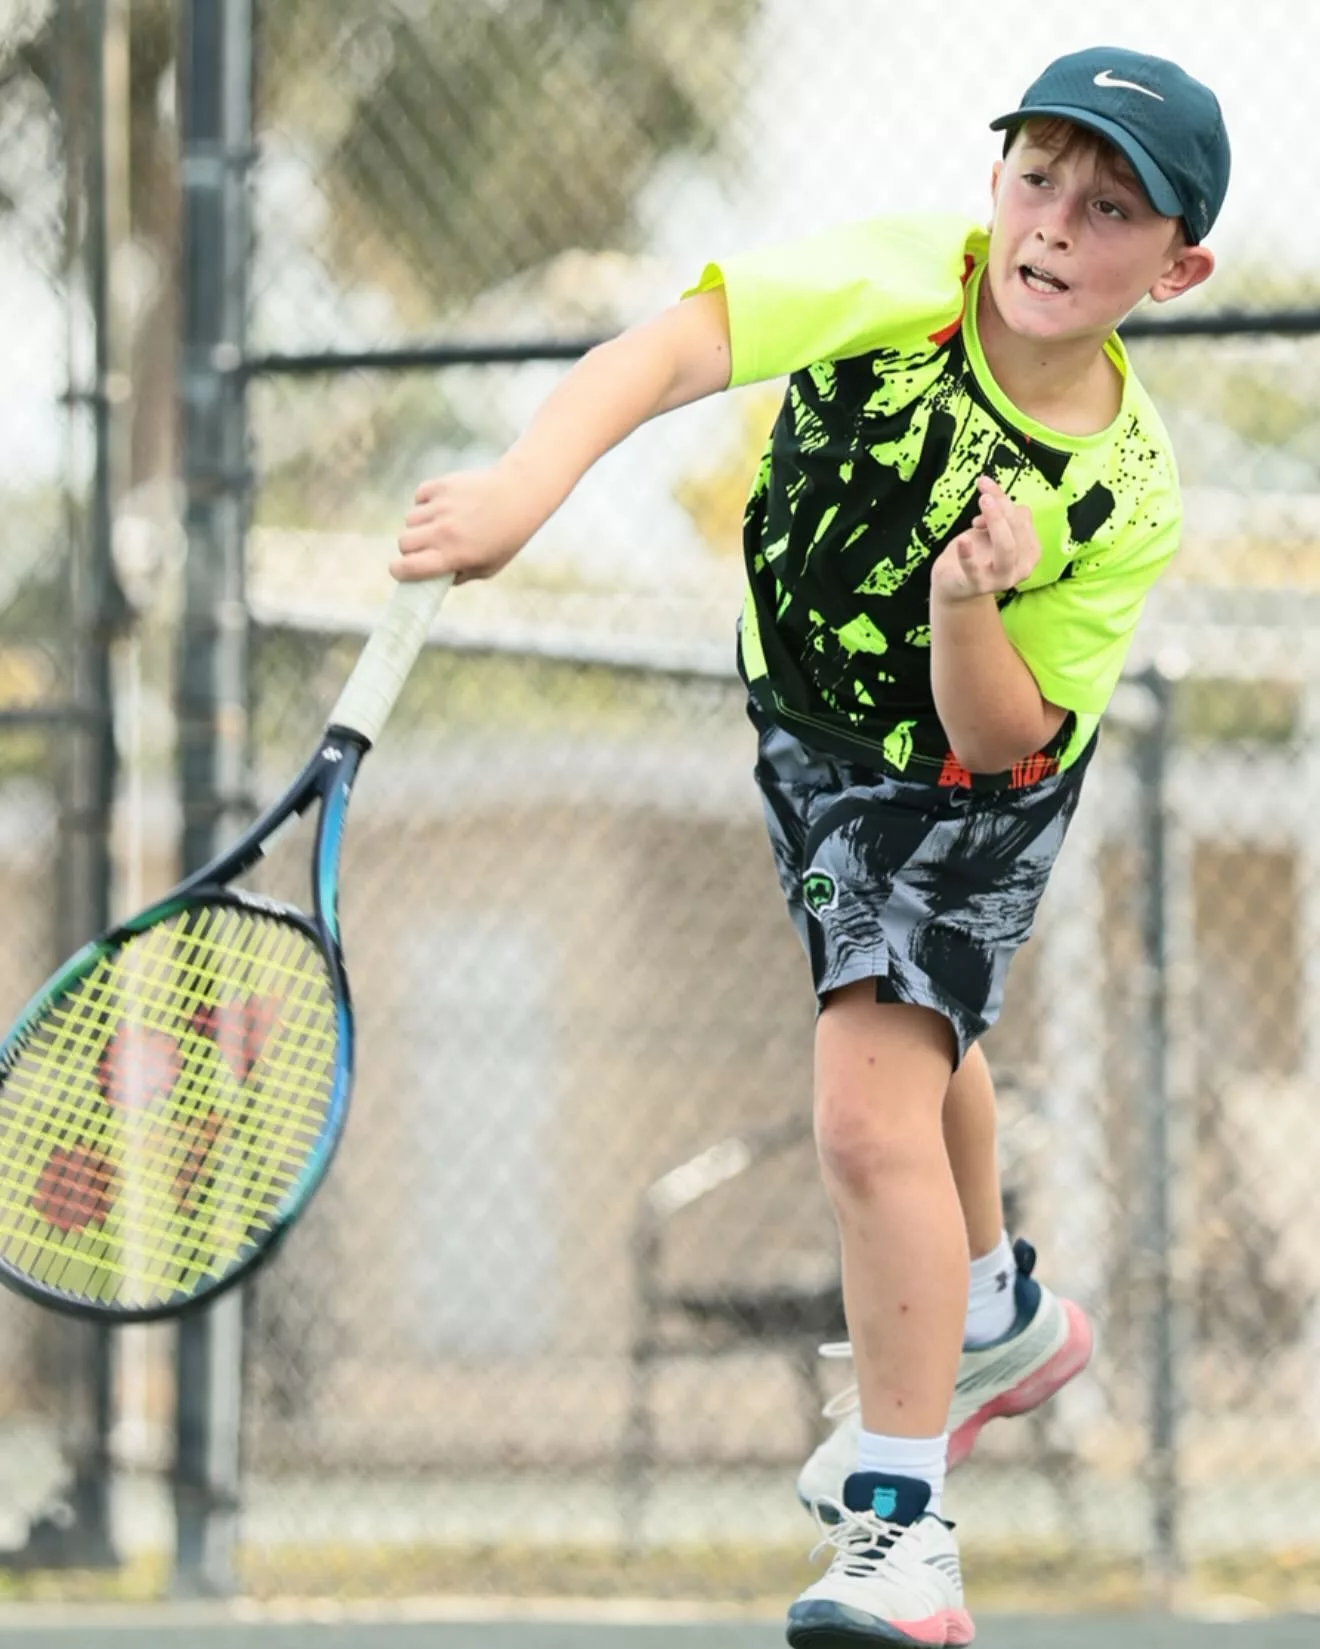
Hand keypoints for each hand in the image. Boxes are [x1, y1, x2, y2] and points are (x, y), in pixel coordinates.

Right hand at [392, 462, 537, 583]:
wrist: (520, 495)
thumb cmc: (506, 537)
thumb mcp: (488, 568)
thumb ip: (458, 576)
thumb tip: (432, 577)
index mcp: (453, 555)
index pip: (408, 567)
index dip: (399, 571)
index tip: (401, 570)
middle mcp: (443, 532)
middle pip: (403, 543)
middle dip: (410, 548)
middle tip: (425, 548)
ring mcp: (441, 507)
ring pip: (410, 520)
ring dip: (420, 524)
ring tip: (441, 524)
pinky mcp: (441, 485)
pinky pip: (419, 497)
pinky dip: (425, 502)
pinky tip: (444, 505)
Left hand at [931, 476, 1040, 602]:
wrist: (955, 582)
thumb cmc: (978, 552)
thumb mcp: (990, 528)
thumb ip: (998, 509)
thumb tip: (992, 496)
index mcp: (1031, 550)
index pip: (1023, 518)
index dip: (1004, 502)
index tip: (985, 491)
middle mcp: (1023, 567)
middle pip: (1018, 529)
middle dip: (1003, 507)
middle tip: (984, 494)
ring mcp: (1002, 579)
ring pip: (1006, 548)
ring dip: (996, 522)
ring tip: (982, 502)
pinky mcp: (978, 586)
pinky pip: (975, 570)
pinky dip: (968, 554)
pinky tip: (962, 540)